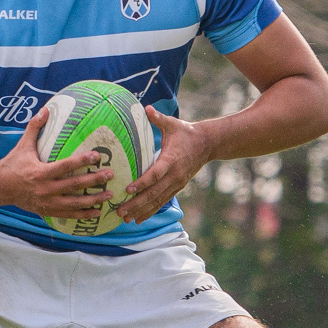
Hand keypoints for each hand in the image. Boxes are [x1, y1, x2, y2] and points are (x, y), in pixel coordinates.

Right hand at [0, 105, 115, 218]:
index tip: (98, 156)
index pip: (66, 166)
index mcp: (41, 172)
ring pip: (74, 203)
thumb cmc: (13, 164)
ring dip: (93, 200)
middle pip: (74, 185)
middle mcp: (45, 189)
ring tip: (109, 196)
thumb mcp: (23, 145)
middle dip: (94, 180)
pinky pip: (68, 215)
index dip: (82, 161)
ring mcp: (47, 202)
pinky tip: (96, 213)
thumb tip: (46, 109)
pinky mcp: (47, 210)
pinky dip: (83, 215)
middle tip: (110, 175)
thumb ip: (34, 127)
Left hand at [116, 106, 211, 223]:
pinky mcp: (176, 188)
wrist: (207, 144)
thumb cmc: (186, 132)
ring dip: (141, 211)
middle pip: (154, 193)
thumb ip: (158, 119)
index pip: (156, 174)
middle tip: (120, 211)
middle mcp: (174, 176)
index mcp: (171, 160)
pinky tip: (138, 219)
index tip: (129, 189)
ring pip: (157, 201)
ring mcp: (176, 184)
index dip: (143, 183)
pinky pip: (162, 202)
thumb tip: (146, 108)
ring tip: (125, 219)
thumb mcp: (173, 124)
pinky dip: (150, 211)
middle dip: (136, 204)